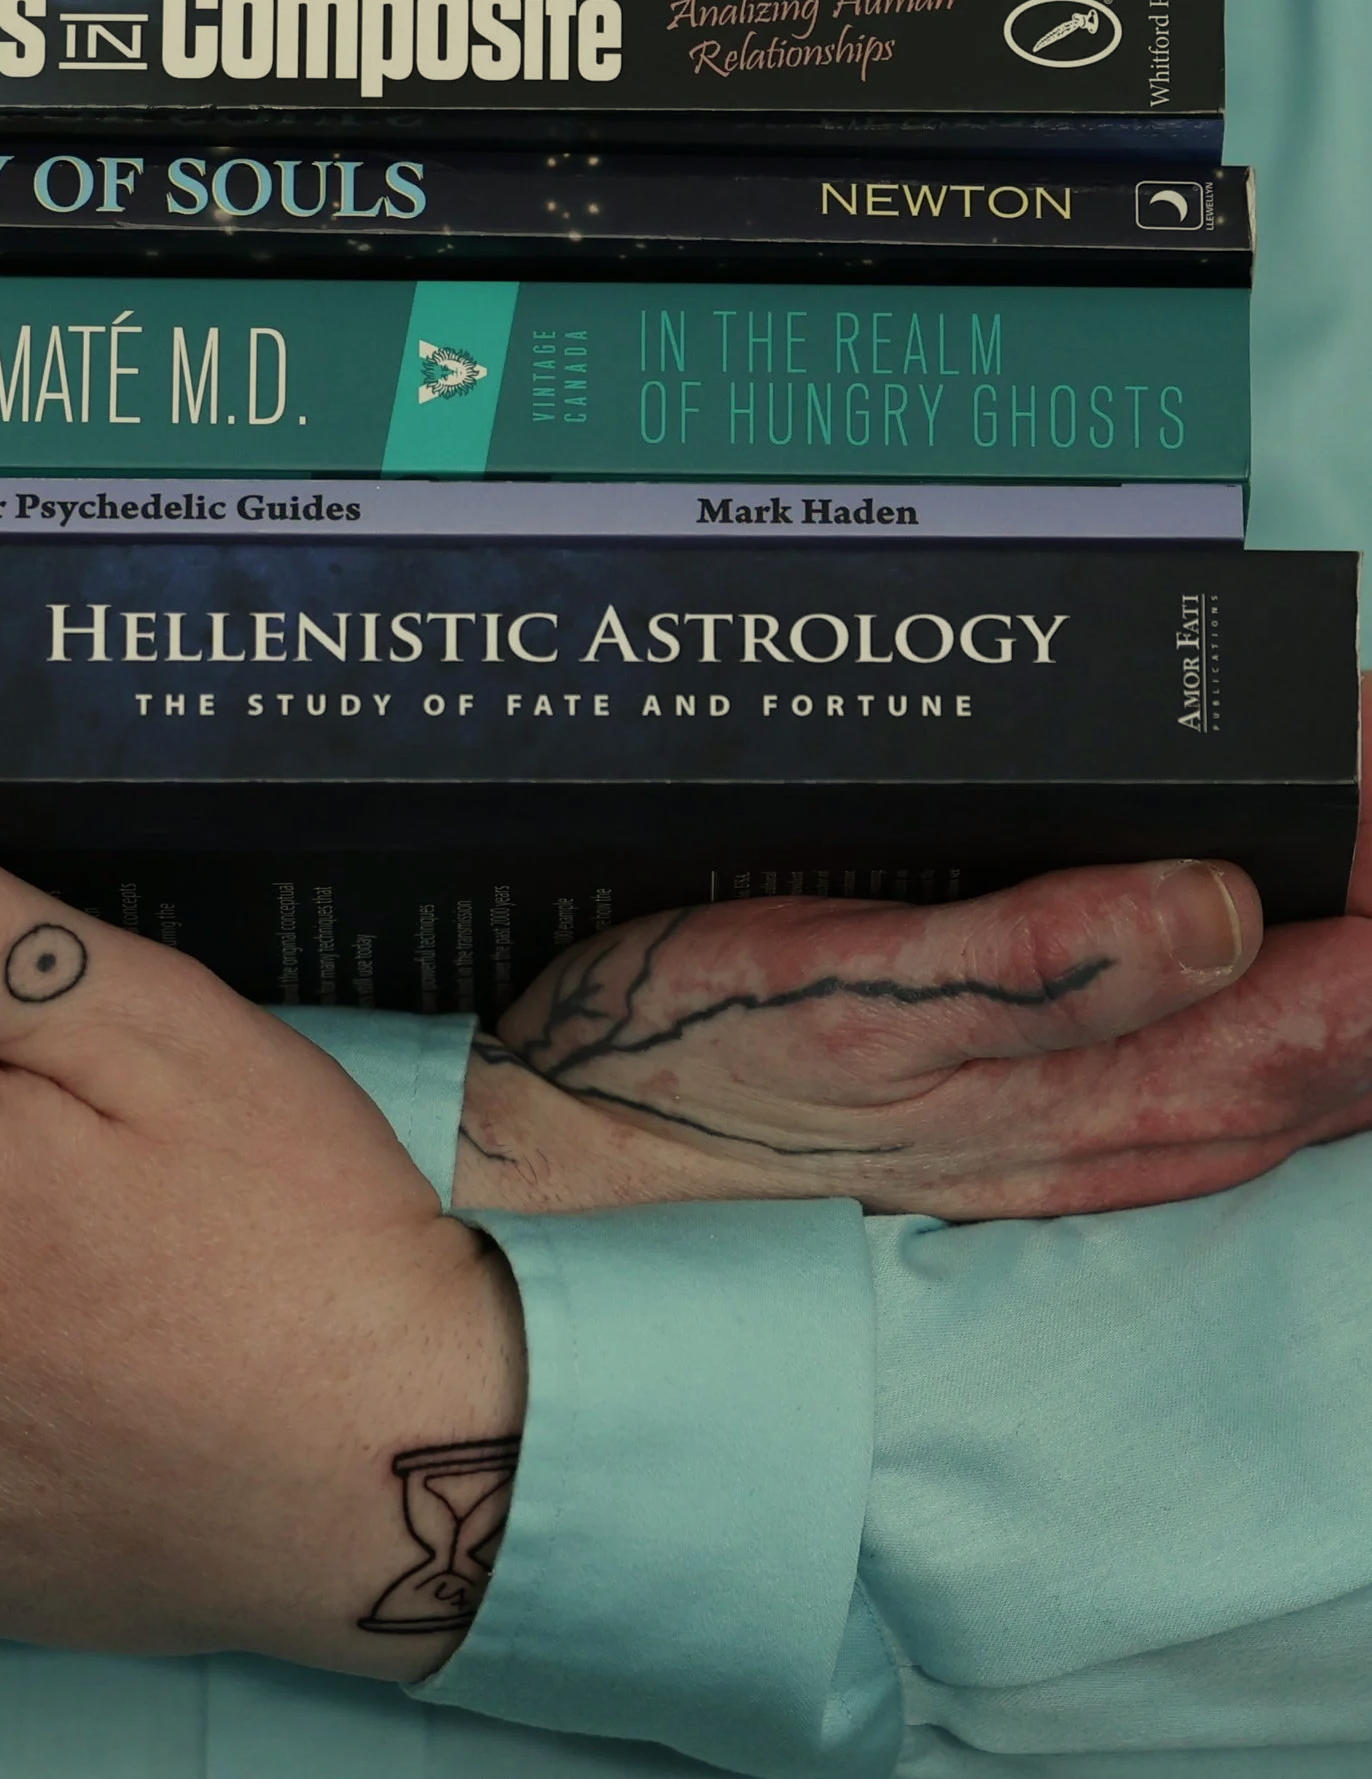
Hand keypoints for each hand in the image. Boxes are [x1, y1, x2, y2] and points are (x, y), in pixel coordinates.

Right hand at [458, 679, 1371, 1218]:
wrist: (591, 1137)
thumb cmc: (702, 1054)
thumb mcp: (853, 995)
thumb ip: (1041, 965)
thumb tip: (1230, 909)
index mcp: (1110, 1095)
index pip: (1350, 997)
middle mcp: (1134, 1127)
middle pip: (1357, 1031)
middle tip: (1367, 749)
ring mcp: (1097, 1131)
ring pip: (1309, 1058)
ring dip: (1355, 943)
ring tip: (1347, 812)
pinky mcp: (1046, 1116)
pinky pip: (1233, 1066)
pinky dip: (1292, 988)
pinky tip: (1269, 934)